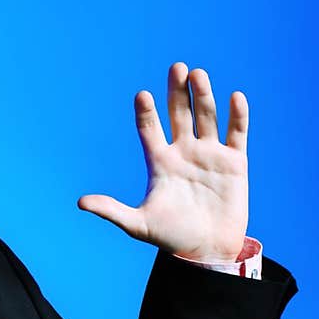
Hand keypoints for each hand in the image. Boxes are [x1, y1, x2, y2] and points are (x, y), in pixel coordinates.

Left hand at [77, 62, 248, 260]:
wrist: (206, 251)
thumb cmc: (170, 238)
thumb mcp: (137, 224)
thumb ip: (111, 210)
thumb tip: (80, 203)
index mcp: (160, 161)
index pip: (149, 129)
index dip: (146, 112)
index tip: (142, 96)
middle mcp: (184, 151)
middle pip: (179, 114)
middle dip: (177, 92)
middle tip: (176, 68)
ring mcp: (209, 154)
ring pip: (206, 117)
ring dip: (203, 96)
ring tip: (197, 75)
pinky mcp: (235, 161)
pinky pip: (237, 132)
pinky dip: (237, 115)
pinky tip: (234, 97)